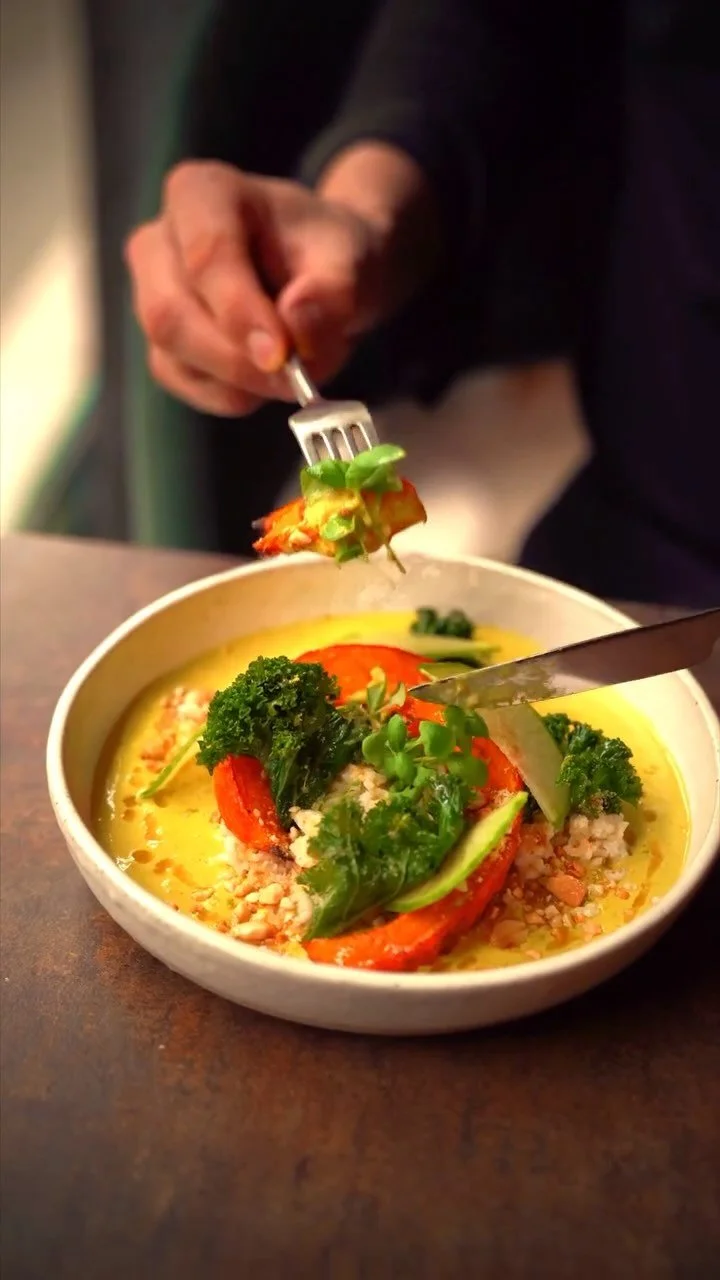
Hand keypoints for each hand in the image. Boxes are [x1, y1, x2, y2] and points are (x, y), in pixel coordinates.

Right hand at [125, 160, 396, 416]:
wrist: (321, 276)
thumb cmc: (328, 254)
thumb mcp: (352, 260)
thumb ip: (334, 290)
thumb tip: (295, 321)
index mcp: (202, 193)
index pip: (206, 256)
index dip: (240, 312)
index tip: (283, 355)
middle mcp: (159, 239)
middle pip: (170, 313)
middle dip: (235, 360)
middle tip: (294, 379)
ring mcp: (149, 293)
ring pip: (169, 355)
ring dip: (238, 382)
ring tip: (294, 372)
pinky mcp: (159, 342)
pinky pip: (181, 381)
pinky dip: (230, 395)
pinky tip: (266, 380)